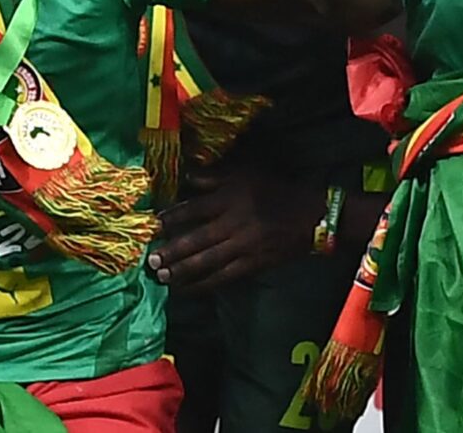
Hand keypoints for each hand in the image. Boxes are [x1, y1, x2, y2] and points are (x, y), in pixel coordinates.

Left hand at [147, 168, 325, 292]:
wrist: (312, 215)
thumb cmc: (275, 191)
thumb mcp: (245, 174)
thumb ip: (214, 177)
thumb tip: (186, 177)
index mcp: (229, 199)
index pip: (193, 209)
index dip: (171, 218)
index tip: (152, 225)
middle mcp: (234, 224)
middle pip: (196, 239)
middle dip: (171, 251)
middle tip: (150, 260)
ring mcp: (244, 246)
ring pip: (208, 261)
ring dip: (183, 270)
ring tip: (162, 277)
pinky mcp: (254, 263)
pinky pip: (225, 276)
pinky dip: (205, 283)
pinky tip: (188, 288)